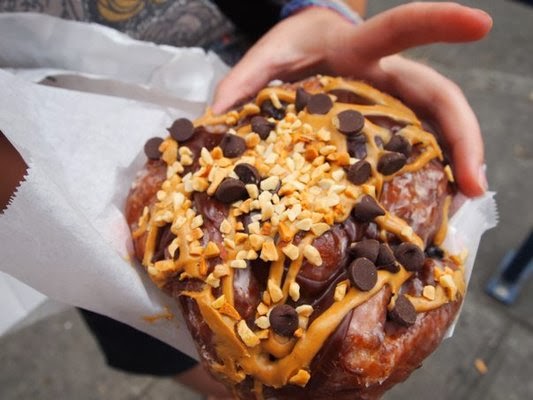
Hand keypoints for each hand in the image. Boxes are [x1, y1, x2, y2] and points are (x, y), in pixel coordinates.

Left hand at [212, 2, 491, 196]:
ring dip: (452, 170)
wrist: (308, 47)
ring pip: (435, 132)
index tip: (480, 25)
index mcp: (359, 51)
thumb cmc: (294, 47)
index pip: (401, 30)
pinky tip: (424, 210)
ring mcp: (391, 108)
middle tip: (475, 188)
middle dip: (464, 138)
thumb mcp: (268, 56)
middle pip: (439, 100)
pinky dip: (425, 179)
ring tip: (454, 214)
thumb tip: (215, 120)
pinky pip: (412, 153)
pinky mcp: (385, 132)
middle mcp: (386, 81)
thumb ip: (245, 81)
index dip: (438, 23)